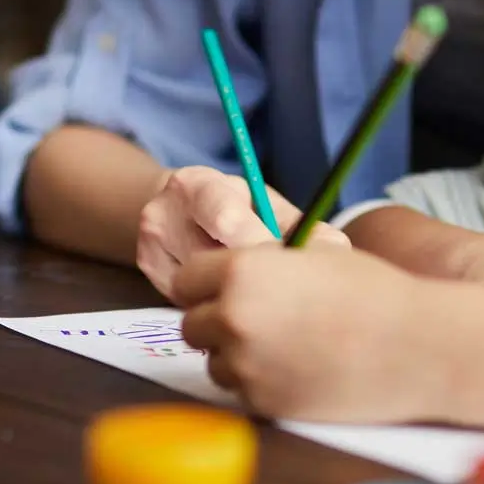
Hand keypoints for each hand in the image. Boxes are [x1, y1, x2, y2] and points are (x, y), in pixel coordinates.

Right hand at [136, 166, 347, 303]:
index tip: (278, 258)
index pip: (223, 214)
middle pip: (209, 257)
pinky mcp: (147, 271)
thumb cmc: (237, 208)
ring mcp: (149, 243)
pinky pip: (188, 299)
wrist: (180, 210)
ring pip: (199, 285)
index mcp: (197, 184)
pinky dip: (214, 300)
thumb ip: (296, 224)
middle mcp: (163, 210)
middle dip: (248, 275)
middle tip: (276, 287)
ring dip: (233, 291)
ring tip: (253, 287)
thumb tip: (335, 250)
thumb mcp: (264, 203)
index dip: (256, 241)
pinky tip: (227, 292)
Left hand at [177, 245, 439, 422]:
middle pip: (191, 324)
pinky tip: (295, 370)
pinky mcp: (264, 403)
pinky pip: (241, 392)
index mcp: (242, 271)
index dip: (206, 283)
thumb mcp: (316, 255)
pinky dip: (258, 384)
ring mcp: (246, 366)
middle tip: (254, 320)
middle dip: (215, 322)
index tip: (225, 288)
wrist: (416, 348)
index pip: (186, 279)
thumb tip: (242, 260)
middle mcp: (233, 318)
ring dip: (235, 356)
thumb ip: (268, 259)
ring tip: (282, 346)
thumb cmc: (374, 294)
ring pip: (214, 363)